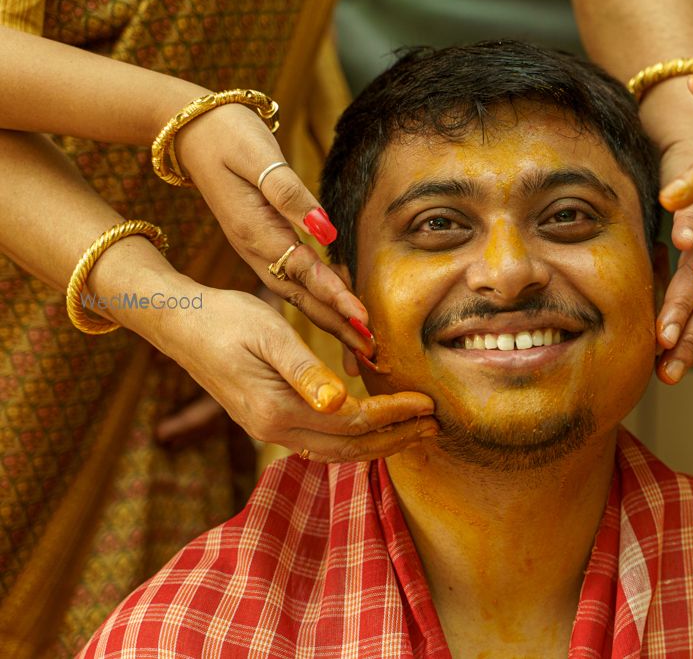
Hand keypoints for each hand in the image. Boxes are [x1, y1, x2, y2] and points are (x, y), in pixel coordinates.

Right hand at [149, 283, 437, 461]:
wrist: (180, 324)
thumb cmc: (226, 318)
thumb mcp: (269, 334)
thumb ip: (306, 370)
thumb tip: (343, 402)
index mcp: (278, 410)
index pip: (353, 421)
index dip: (394, 415)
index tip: (427, 404)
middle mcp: (274, 430)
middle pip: (350, 447)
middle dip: (396, 438)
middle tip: (434, 425)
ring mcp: (269, 431)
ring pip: (336, 451)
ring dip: (379, 444)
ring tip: (414, 431)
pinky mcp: (267, 423)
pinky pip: (321, 443)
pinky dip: (354, 440)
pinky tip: (372, 429)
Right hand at [174, 103, 375, 360]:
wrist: (188, 130)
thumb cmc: (227, 135)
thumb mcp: (257, 158)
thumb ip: (289, 195)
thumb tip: (324, 231)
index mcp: (256, 231)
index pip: (304, 272)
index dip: (334, 296)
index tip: (361, 320)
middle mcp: (255, 248)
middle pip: (302, 295)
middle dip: (336, 323)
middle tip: (369, 350)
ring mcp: (255, 250)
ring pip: (297, 293)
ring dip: (328, 318)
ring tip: (358, 341)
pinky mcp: (258, 244)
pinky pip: (291, 281)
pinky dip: (315, 300)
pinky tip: (334, 310)